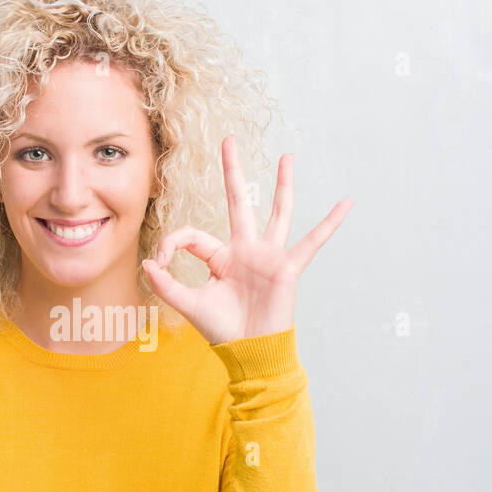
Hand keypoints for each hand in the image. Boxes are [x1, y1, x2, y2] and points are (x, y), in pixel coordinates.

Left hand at [142, 135, 352, 344]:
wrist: (249, 351)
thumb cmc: (222, 330)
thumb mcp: (189, 305)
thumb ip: (166, 285)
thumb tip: (146, 264)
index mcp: (220, 257)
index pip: (192, 235)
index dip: (170, 244)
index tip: (158, 260)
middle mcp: (246, 250)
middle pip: (239, 201)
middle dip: (233, 171)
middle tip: (228, 140)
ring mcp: (268, 256)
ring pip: (277, 212)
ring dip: (282, 185)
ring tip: (287, 157)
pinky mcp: (288, 267)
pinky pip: (313, 241)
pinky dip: (330, 223)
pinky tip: (346, 203)